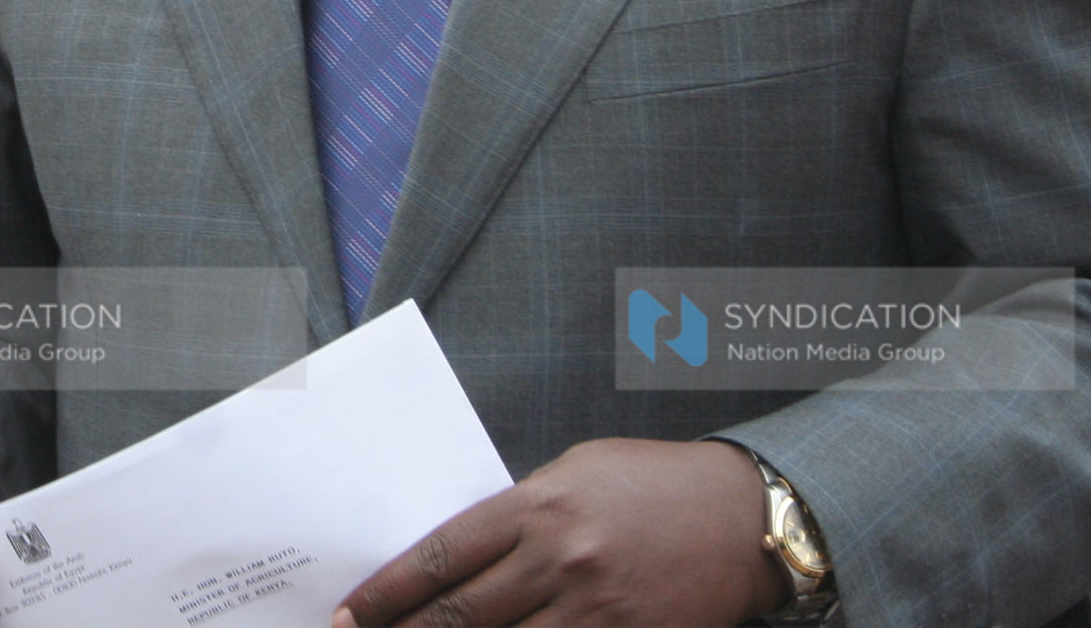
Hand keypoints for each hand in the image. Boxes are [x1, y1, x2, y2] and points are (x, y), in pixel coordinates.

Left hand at [337, 438, 788, 627]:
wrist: (741, 516)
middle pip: (461, 614)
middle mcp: (560, 560)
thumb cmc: (649, 484)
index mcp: (538, 507)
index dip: (388, 592)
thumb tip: (455, 560)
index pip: (441, 556)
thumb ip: (516, 517)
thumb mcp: (572, 476)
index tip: (349, 612)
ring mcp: (597, 610)